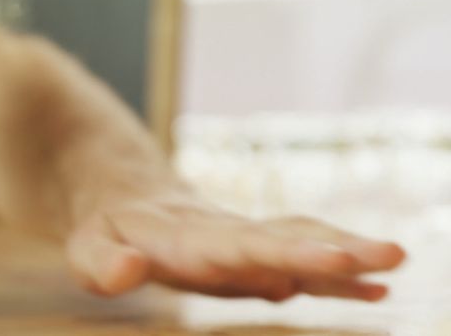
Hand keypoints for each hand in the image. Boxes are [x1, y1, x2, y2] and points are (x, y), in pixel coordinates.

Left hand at [64, 194, 406, 301]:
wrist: (122, 190)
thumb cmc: (104, 228)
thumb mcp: (86, 248)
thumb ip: (102, 263)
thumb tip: (127, 272)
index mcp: (187, 236)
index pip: (244, 245)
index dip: (290, 254)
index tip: (336, 260)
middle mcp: (225, 234)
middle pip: (285, 238)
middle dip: (336, 250)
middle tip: (392, 256)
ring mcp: (243, 241)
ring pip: (300, 240)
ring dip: (347, 253)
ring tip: (395, 262)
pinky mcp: (252, 254)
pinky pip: (300, 259)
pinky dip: (336, 273)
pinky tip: (375, 289)